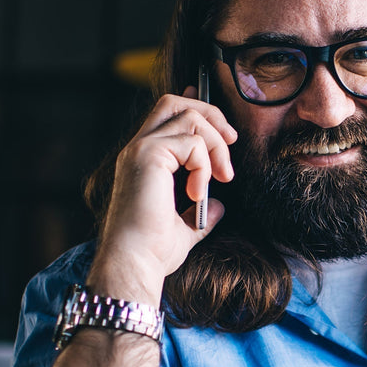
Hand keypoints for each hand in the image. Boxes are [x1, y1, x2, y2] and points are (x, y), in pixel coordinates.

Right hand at [88, 90, 236, 300]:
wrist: (135, 263)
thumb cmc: (152, 251)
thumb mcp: (185, 228)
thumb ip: (200, 213)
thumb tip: (219, 206)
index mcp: (143, 161)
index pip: (167, 115)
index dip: (195, 107)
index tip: (224, 126)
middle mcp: (138, 149)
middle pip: (175, 103)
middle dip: (211, 115)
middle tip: (232, 142)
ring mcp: (141, 149)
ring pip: (189, 117)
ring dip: (215, 144)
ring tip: (221, 178)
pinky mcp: (149, 155)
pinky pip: (192, 142)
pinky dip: (204, 164)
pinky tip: (198, 192)